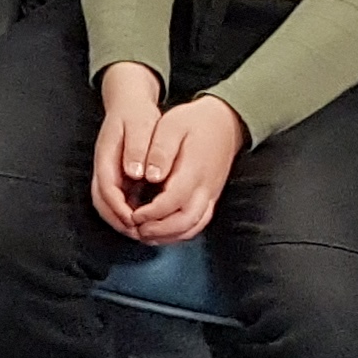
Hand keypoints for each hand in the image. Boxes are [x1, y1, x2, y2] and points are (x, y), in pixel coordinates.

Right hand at [88, 63, 164, 237]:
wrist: (129, 101)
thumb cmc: (135, 112)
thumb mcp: (139, 124)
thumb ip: (136, 148)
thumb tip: (134, 173)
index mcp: (106, 156)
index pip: (106, 189)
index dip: (118, 208)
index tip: (135, 220)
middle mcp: (104, 166)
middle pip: (101, 201)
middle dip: (117, 220)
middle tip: (139, 234)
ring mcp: (109, 171)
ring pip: (106, 202)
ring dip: (121, 219)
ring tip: (143, 230)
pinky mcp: (118, 174)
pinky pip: (117, 199)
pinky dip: (127, 212)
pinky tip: (145, 217)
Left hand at [119, 96, 245, 244]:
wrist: (225, 123)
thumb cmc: (194, 122)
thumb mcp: (171, 126)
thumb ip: (160, 152)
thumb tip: (150, 176)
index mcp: (194, 171)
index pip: (173, 201)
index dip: (152, 213)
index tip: (133, 215)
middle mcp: (206, 188)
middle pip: (185, 221)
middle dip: (159, 231)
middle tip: (136, 229)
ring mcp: (211, 195)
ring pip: (194, 226)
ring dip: (170, 235)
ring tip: (145, 235)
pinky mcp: (211, 197)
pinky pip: (199, 222)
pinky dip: (181, 232)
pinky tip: (163, 231)